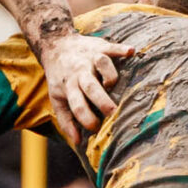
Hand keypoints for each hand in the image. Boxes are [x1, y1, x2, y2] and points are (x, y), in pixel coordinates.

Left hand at [39, 30, 129, 145]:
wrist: (56, 46)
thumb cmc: (60, 78)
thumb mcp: (57, 99)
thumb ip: (66, 121)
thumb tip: (77, 141)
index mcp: (70, 87)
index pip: (77, 105)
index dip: (86, 117)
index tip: (96, 128)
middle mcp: (80, 73)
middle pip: (90, 86)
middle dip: (102, 100)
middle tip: (113, 112)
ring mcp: (91, 58)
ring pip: (101, 63)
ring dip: (108, 73)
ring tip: (112, 84)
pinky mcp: (101, 46)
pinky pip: (112, 46)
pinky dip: (121, 49)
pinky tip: (131, 52)